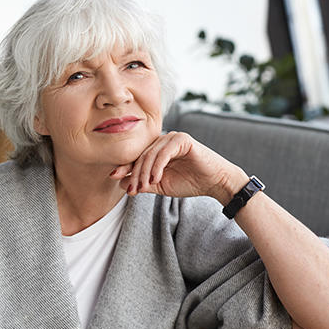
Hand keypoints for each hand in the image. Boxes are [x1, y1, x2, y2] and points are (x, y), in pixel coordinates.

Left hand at [109, 131, 247, 203]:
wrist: (215, 183)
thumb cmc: (190, 182)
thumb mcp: (161, 185)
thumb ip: (143, 183)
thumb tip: (120, 183)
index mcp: (156, 150)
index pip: (136, 157)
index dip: (124, 167)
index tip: (113, 177)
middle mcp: (162, 141)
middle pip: (141, 156)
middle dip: (134, 174)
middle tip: (132, 190)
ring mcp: (172, 138)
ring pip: (150, 155)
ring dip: (144, 172)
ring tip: (143, 187)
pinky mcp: (182, 139)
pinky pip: (164, 152)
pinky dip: (158, 166)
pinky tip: (156, 179)